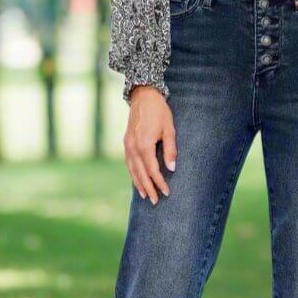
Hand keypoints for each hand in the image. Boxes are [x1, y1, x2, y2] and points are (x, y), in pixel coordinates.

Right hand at [124, 86, 176, 203]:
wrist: (143, 96)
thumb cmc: (159, 111)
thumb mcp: (169, 129)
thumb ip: (170, 149)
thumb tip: (172, 168)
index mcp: (144, 144)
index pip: (152, 170)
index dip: (160, 182)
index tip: (167, 192)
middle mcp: (133, 147)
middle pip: (141, 173)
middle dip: (149, 188)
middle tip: (156, 201)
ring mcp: (127, 145)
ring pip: (132, 170)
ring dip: (139, 184)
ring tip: (146, 195)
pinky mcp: (126, 143)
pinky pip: (128, 163)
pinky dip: (133, 174)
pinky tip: (137, 180)